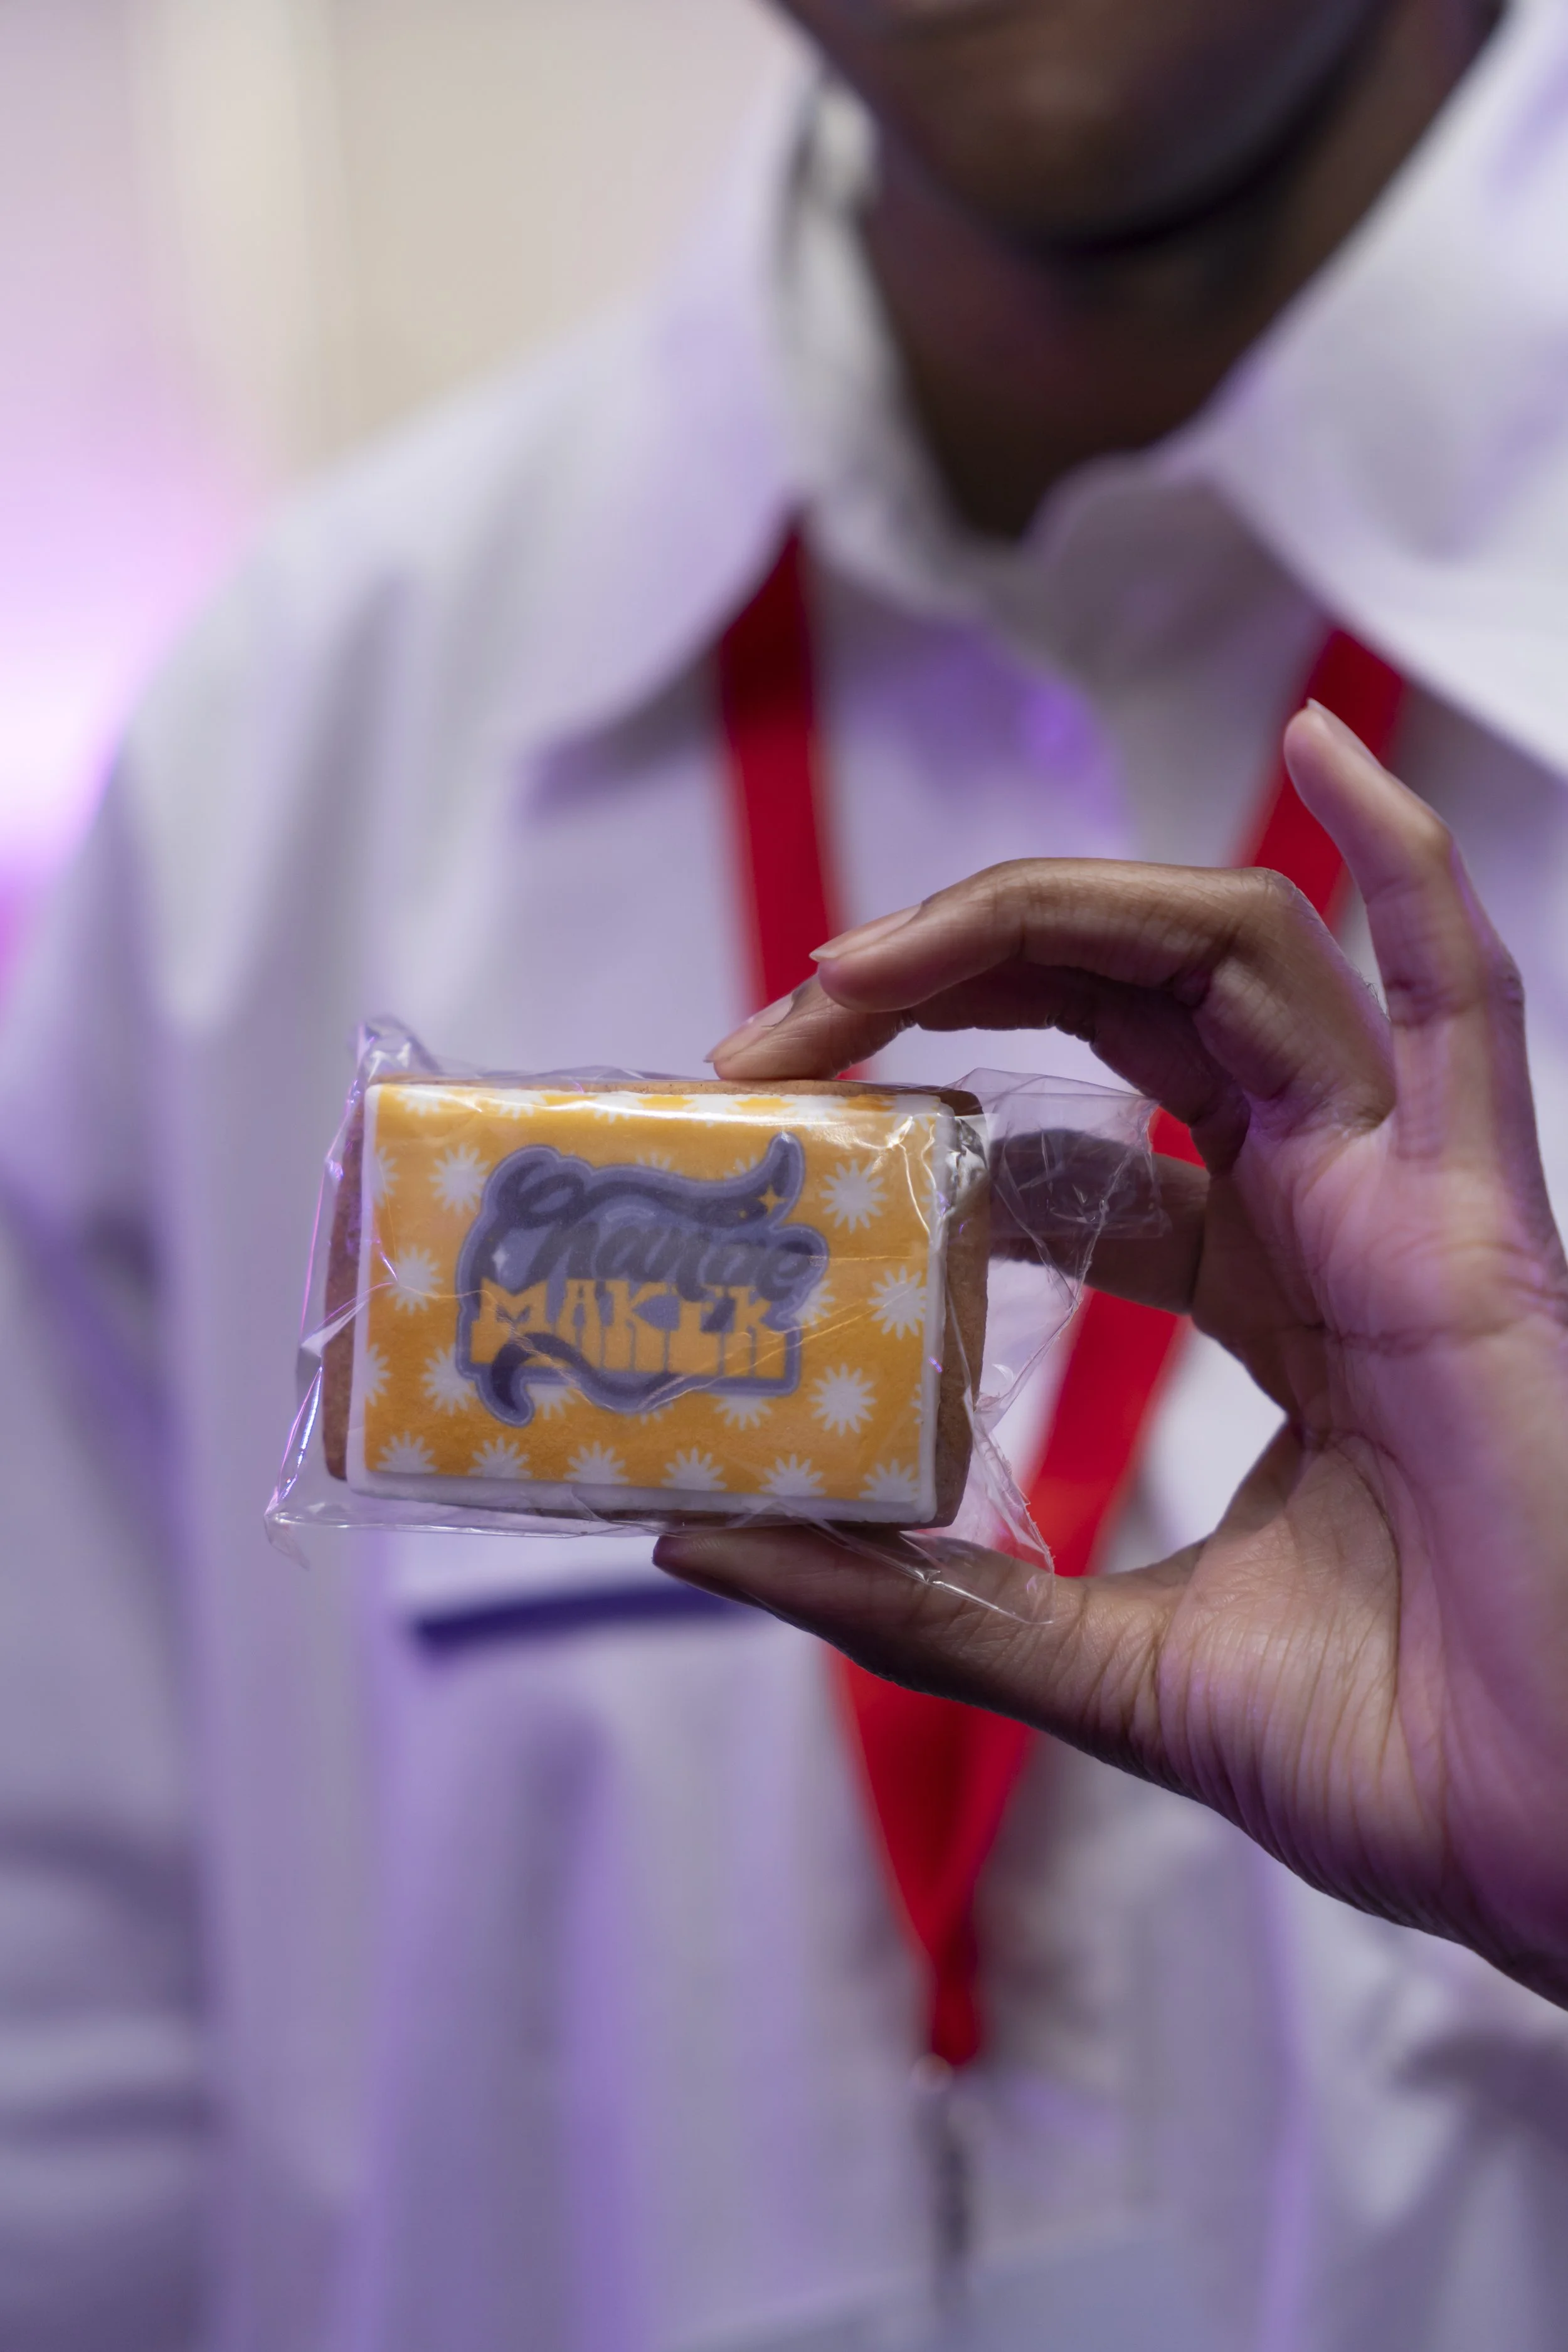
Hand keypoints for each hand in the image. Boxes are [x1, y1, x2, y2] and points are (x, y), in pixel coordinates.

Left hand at [654, 708, 1567, 2004]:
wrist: (1567, 1857)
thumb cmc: (1399, 1765)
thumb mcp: (1091, 1661)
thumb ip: (911, 1597)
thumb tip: (697, 1537)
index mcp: (1266, 1313)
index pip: (1075, 1163)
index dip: (932, 1130)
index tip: (783, 1148)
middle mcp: (1331, 1227)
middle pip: (1126, 1017)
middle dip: (943, 985)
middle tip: (768, 1031)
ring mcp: (1412, 1206)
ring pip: (1236, 964)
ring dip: (1043, 919)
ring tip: (864, 954)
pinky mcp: (1484, 1228)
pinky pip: (1465, 1002)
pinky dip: (1406, 864)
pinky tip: (1329, 751)